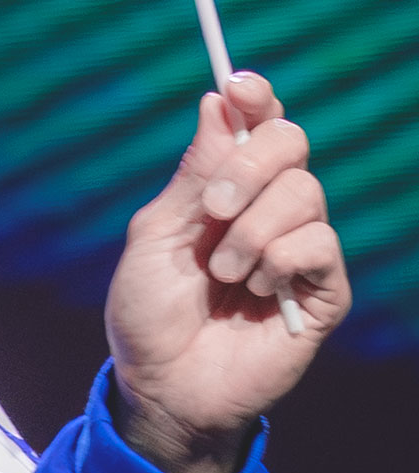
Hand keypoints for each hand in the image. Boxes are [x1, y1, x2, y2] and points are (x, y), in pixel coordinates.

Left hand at [105, 72, 349, 472]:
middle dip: (248, 166)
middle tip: (212, 210)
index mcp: (226, 191)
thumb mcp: (156, 237)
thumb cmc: (150, 318)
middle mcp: (269, 210)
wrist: (163, 389)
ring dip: (252, 231)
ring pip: (304, 192)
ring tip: (224, 274)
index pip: (257, 125)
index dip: (255, 97)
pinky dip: (281, 261)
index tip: (238, 84)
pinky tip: (257, 292)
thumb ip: (194, 174)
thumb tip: (218, 101)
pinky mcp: (322, 290)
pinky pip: (320, 243)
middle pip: (291, 142)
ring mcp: (299, 249)